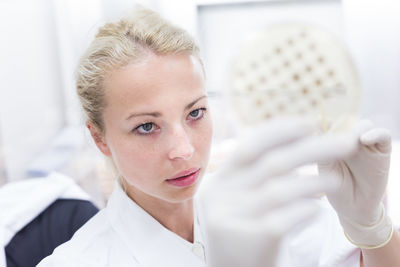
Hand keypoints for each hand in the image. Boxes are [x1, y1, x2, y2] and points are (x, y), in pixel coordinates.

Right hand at [198, 119, 357, 266]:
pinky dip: (306, 210)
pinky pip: (285, 219)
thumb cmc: (241, 228)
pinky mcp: (249, 241)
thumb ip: (255, 172)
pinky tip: (316, 209)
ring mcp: (233, 219)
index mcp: (220, 181)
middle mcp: (222, 196)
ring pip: (280, 191)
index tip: (309, 124)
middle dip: (312, 149)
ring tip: (336, 180)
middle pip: (272, 164)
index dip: (280, 132)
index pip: (249, 147)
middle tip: (345, 143)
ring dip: (314, 182)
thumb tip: (295, 139)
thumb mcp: (237, 198)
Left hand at [318, 120, 392, 247]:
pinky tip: (364, 140)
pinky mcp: (382, 151)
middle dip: (339, 126)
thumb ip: (324, 152)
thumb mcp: (326, 171)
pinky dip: (375, 133)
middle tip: (333, 139)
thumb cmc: (336, 190)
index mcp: (332, 142)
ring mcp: (366, 145)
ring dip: (357, 129)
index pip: (328, 123)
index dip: (321, 123)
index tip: (312, 127)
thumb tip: (315, 133)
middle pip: (346, 121)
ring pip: (364, 125)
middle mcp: (349, 140)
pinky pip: (383, 135)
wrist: (355, 209)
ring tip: (351, 140)